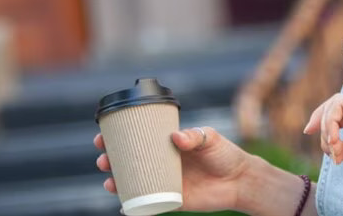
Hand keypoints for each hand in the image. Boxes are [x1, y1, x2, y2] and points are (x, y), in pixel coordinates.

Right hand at [94, 127, 256, 212]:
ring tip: (109, 182)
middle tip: (103, 160)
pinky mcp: (171, 199)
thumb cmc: (224, 154)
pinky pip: (147, 204)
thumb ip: (194, 136)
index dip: (116, 138)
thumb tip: (175, 138)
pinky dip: (133, 206)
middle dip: (109, 161)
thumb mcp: (210, 138)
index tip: (102, 137)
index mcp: (165, 144)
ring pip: (133, 182)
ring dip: (116, 183)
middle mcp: (160, 162)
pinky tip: (123, 205)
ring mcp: (164, 181)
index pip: (136, 139)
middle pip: (128, 161)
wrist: (240, 180)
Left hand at [303, 85, 342, 167]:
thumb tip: (334, 152)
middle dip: (320, 126)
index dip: (329, 134)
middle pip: (332, 108)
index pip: (341, 117)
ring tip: (333, 149)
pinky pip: (339, 105)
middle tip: (320, 144)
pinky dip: (331, 122)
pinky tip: (334, 139)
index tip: (334, 157)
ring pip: (333, 106)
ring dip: (326, 129)